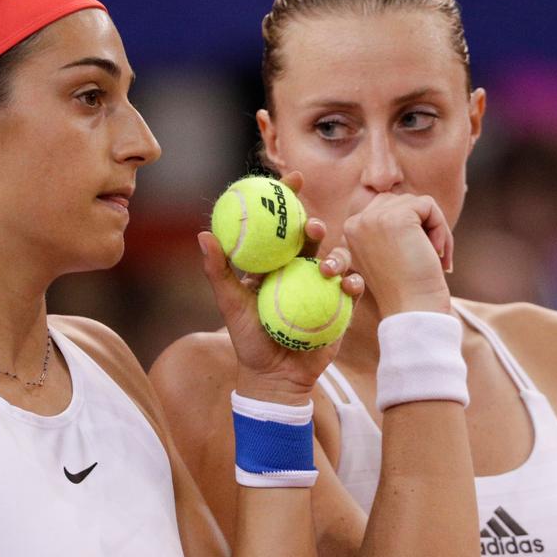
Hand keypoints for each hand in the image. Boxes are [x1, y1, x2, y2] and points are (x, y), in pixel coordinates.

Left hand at [199, 172, 365, 404]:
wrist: (275, 377)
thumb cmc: (248, 339)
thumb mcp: (230, 304)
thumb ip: (218, 270)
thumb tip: (203, 234)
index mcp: (275, 260)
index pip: (283, 223)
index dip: (290, 196)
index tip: (293, 179)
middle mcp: (300, 267)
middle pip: (314, 236)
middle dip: (317, 223)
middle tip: (311, 226)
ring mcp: (323, 285)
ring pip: (338, 258)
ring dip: (336, 256)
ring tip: (324, 268)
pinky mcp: (341, 305)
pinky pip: (352, 288)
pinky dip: (352, 283)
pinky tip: (347, 286)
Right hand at [342, 193, 453, 317]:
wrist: (412, 310)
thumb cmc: (407, 288)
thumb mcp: (389, 253)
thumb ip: (390, 226)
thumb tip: (418, 203)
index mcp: (351, 230)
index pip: (388, 207)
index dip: (411, 228)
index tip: (414, 257)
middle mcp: (356, 222)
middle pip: (402, 201)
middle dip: (423, 224)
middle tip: (431, 254)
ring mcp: (373, 219)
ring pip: (417, 203)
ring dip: (435, 228)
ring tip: (434, 255)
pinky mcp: (396, 218)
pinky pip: (428, 205)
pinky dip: (441, 227)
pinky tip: (436, 253)